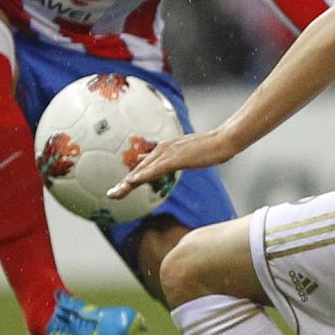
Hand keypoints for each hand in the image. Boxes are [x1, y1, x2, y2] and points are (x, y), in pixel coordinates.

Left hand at [108, 129, 234, 199]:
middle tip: (111, 195)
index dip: (131, 178)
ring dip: (128, 182)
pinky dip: (143, 176)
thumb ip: (175, 158)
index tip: (120, 189)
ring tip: (115, 193)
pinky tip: (133, 182)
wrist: (224, 139)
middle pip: (139, 169)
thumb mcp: (188, 153)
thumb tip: (170, 162)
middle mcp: (162, 149)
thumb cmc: (210, 147)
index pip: (143, 166)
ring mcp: (168, 153)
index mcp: (164, 149)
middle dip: (124, 184)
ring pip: (144, 170)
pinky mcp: (176, 158)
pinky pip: (156, 169)